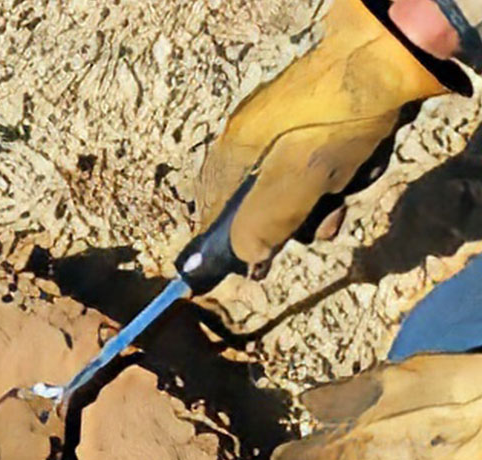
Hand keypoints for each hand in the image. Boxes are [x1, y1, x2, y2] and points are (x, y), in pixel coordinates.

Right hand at [192, 0, 454, 280]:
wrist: (382, 57)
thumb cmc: (332, 124)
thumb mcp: (294, 185)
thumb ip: (262, 227)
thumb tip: (246, 259)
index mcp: (232, 157)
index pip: (214, 216)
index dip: (233, 244)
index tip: (258, 263)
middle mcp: (248, 145)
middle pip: (262, 207)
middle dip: (297, 222)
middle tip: (326, 221)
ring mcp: (281, 133)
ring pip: (296, 190)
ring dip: (324, 201)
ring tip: (348, 188)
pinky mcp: (313, 123)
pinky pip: (317, 167)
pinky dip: (338, 175)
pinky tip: (358, 167)